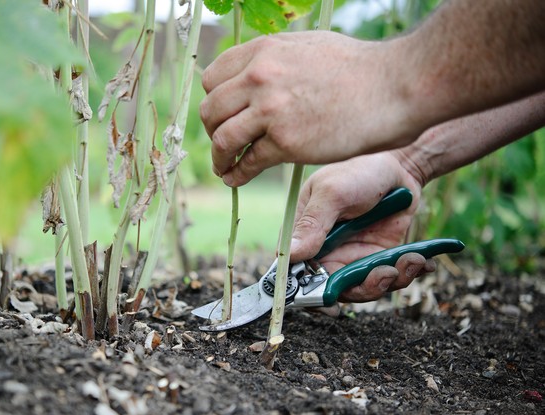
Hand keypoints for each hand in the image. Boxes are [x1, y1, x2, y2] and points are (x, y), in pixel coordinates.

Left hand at [200, 31, 418, 186]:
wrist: (392, 86)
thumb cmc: (358, 67)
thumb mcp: (307, 47)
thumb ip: (275, 60)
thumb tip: (257, 73)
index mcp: (263, 51)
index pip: (213, 78)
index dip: (215, 100)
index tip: (222, 115)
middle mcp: (259, 77)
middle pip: (211, 111)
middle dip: (212, 131)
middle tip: (222, 144)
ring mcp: (270, 110)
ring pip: (222, 139)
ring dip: (219, 158)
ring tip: (224, 168)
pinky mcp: (286, 142)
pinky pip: (248, 162)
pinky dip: (237, 174)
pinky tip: (237, 179)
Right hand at [291, 151, 433, 304]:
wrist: (399, 166)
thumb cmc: (358, 171)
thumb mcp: (332, 193)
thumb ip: (312, 223)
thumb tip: (291, 255)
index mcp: (303, 235)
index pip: (294, 273)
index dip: (307, 293)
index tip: (330, 301)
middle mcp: (324, 252)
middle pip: (332, 289)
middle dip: (362, 288)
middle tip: (385, 274)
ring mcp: (351, 257)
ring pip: (363, 289)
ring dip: (389, 281)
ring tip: (409, 260)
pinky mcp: (377, 259)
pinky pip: (388, 279)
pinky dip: (407, 274)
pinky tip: (422, 261)